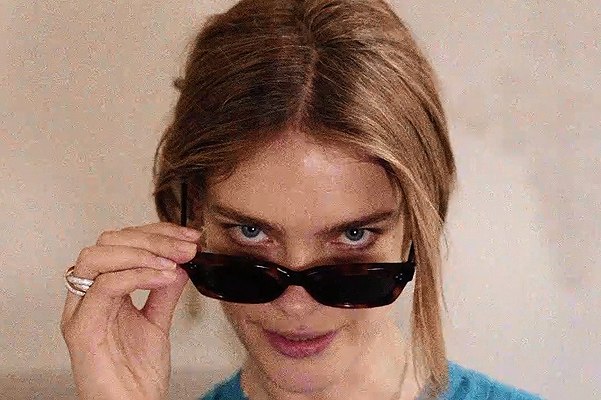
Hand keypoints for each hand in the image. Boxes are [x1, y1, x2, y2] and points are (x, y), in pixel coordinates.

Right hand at [60, 222, 200, 399]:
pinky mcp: (81, 328)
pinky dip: (138, 274)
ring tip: (174, 262)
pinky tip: (164, 277)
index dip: (156, 233)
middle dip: (153, 238)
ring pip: (97, 256)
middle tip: (186, 248)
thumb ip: (164, 292)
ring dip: (142, 252)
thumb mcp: (157, 323)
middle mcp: (87, 297)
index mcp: (103, 291)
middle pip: (108, 242)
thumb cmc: (136, 375)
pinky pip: (105, 286)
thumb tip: (179, 264)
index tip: (187, 237)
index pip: (121, 242)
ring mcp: (81, 311)